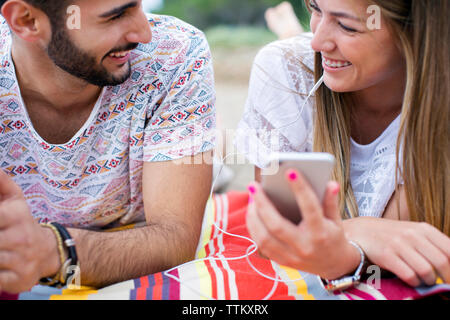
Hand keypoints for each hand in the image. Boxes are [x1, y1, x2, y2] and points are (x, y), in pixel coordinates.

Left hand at [0, 170, 59, 293]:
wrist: (48, 252)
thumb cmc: (22, 224)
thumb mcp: (15, 201)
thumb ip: (2, 183)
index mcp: (16, 216)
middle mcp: (20, 237)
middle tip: (0, 236)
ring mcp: (20, 260)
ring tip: (2, 247)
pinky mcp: (18, 279)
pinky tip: (3, 264)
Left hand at [246, 169, 360, 279]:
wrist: (333, 265)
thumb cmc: (332, 235)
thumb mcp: (336, 219)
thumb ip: (330, 201)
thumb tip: (330, 183)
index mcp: (321, 234)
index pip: (310, 208)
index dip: (300, 189)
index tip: (290, 172)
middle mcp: (304, 247)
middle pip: (277, 226)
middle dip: (262, 204)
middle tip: (254, 185)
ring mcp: (291, 256)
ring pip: (264, 238)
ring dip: (253, 216)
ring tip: (251, 197)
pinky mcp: (281, 261)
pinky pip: (261, 245)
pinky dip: (254, 227)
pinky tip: (252, 212)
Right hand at [344, 217, 449, 285]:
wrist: (362, 231)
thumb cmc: (392, 235)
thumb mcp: (415, 233)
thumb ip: (433, 245)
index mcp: (425, 229)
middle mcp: (413, 234)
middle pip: (441, 262)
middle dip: (446, 278)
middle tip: (445, 285)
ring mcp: (399, 244)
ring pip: (426, 270)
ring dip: (429, 281)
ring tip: (425, 281)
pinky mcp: (387, 255)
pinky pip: (409, 275)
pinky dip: (414, 282)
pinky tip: (412, 280)